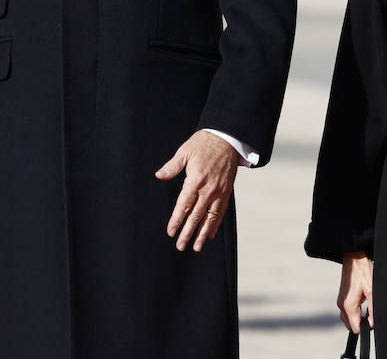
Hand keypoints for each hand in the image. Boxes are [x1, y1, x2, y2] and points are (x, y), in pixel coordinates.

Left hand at [155, 130, 238, 251]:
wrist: (227, 138)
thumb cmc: (203, 143)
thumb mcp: (185, 151)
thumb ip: (172, 166)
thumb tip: (159, 175)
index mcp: (195, 180)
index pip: (184, 205)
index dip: (177, 220)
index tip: (171, 232)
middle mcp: (208, 189)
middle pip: (196, 215)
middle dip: (187, 232)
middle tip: (180, 246)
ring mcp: (219, 192)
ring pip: (209, 217)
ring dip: (202, 233)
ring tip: (196, 247)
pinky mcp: (226, 192)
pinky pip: (220, 212)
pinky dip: (215, 224)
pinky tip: (209, 234)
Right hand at [337, 251, 372, 333]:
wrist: (354, 258)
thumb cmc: (363, 271)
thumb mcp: (372, 291)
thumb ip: (372, 310)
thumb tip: (372, 323)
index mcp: (348, 305)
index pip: (355, 328)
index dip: (365, 328)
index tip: (372, 322)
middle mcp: (342, 304)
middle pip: (350, 324)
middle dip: (360, 324)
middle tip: (370, 315)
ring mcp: (340, 300)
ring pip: (347, 317)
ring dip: (356, 317)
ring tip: (366, 307)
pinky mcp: (342, 296)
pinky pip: (346, 310)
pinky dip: (354, 311)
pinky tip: (362, 303)